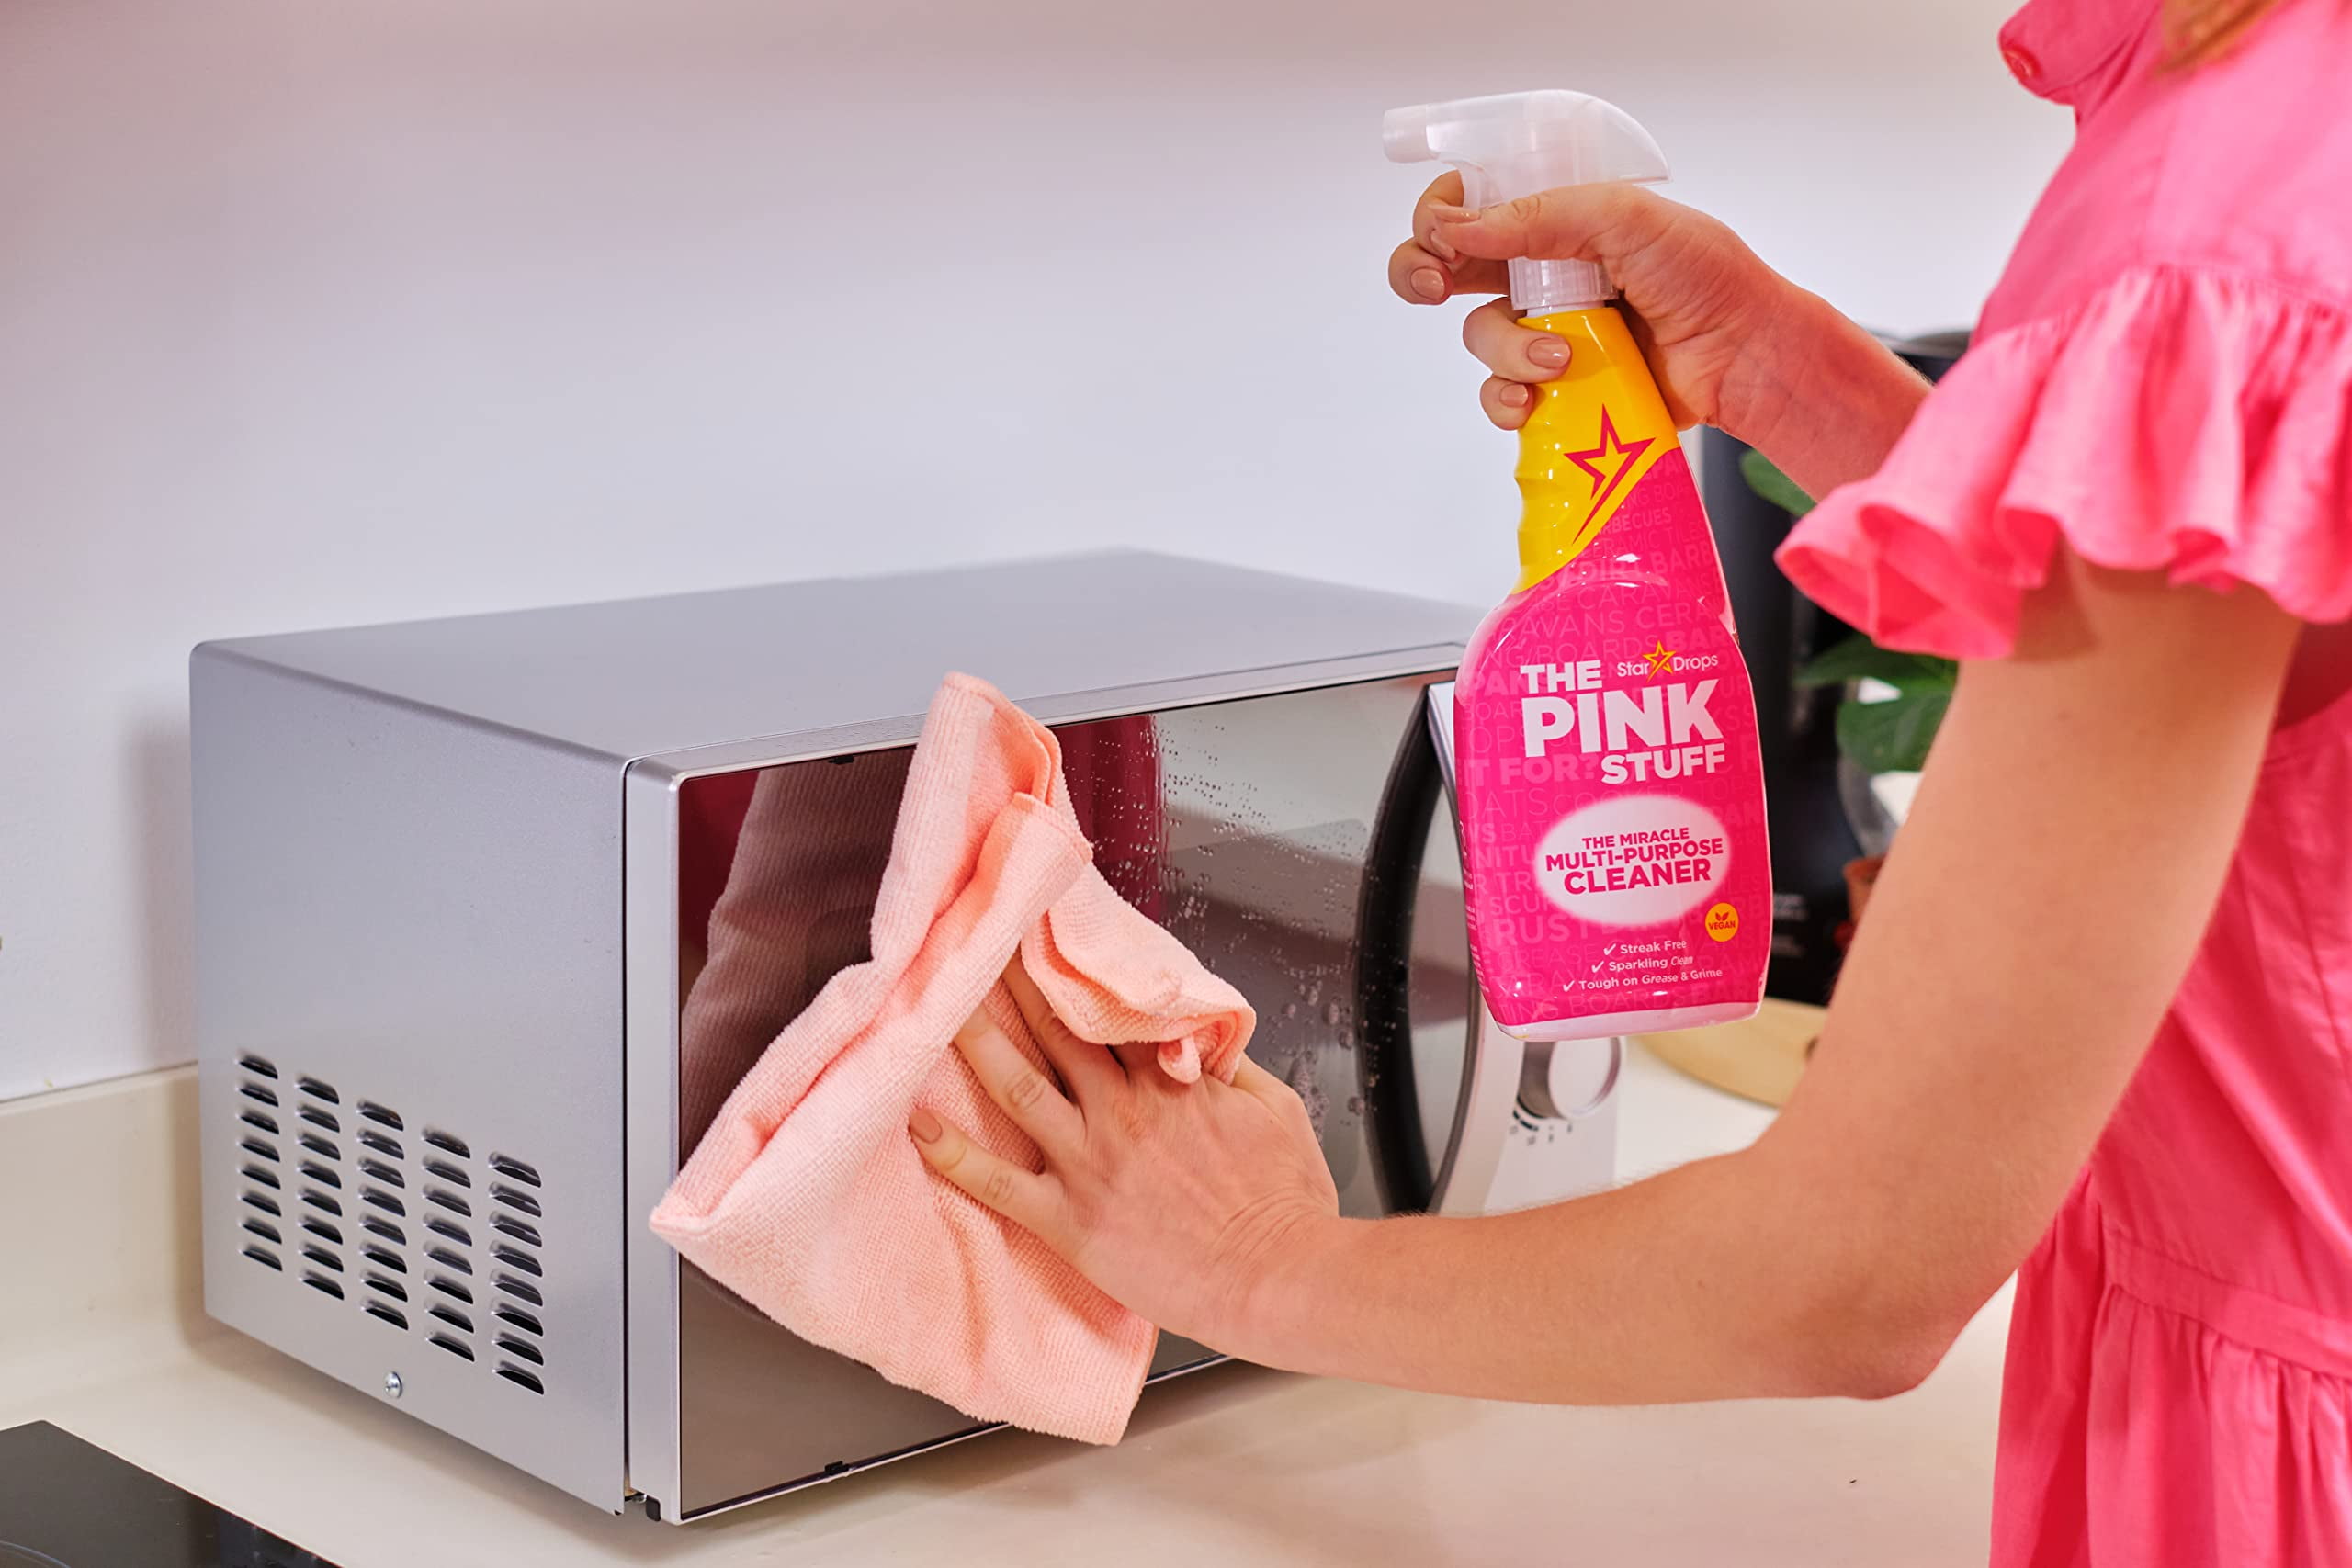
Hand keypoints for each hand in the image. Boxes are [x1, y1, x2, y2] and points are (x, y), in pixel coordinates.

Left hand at [909, 956, 1339, 1350]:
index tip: (1047, 939)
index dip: (1076, 972)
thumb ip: (1233, 1066)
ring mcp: (1091, 1161)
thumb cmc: (1287, 1202)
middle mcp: (1122, 1110)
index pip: (1112, 1010)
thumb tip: (1204, 1040)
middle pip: (1056, 1029)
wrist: (1280, 1276)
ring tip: (938, 1007)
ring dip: (974, 1041)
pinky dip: (953, 1153)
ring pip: (1018, 1084)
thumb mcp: (1277, 1109)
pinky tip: (917, 1123)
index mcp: (1171, 1081)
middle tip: (981, 943)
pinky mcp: (1070, 1218)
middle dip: (1016, 982)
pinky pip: (998, 1182)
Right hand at [1387, 171, 1803, 438]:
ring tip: (1558, 357)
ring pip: (1479, 337)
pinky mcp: (1554, 386)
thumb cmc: (1703, 276)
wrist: (1743, 355)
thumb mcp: (1626, 218)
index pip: (1475, 202)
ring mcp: (1545, 329)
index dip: (1442, 214)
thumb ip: (1541, 215)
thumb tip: (1457, 228)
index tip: (1442, 233)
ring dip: (1505, 348)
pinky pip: (1499, 394)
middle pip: (1447, 266)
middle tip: (1431, 285)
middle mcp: (1542, 271)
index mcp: (1558, 218)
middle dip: (1421, 272)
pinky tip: (1535, 397)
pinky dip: (1506, 399)